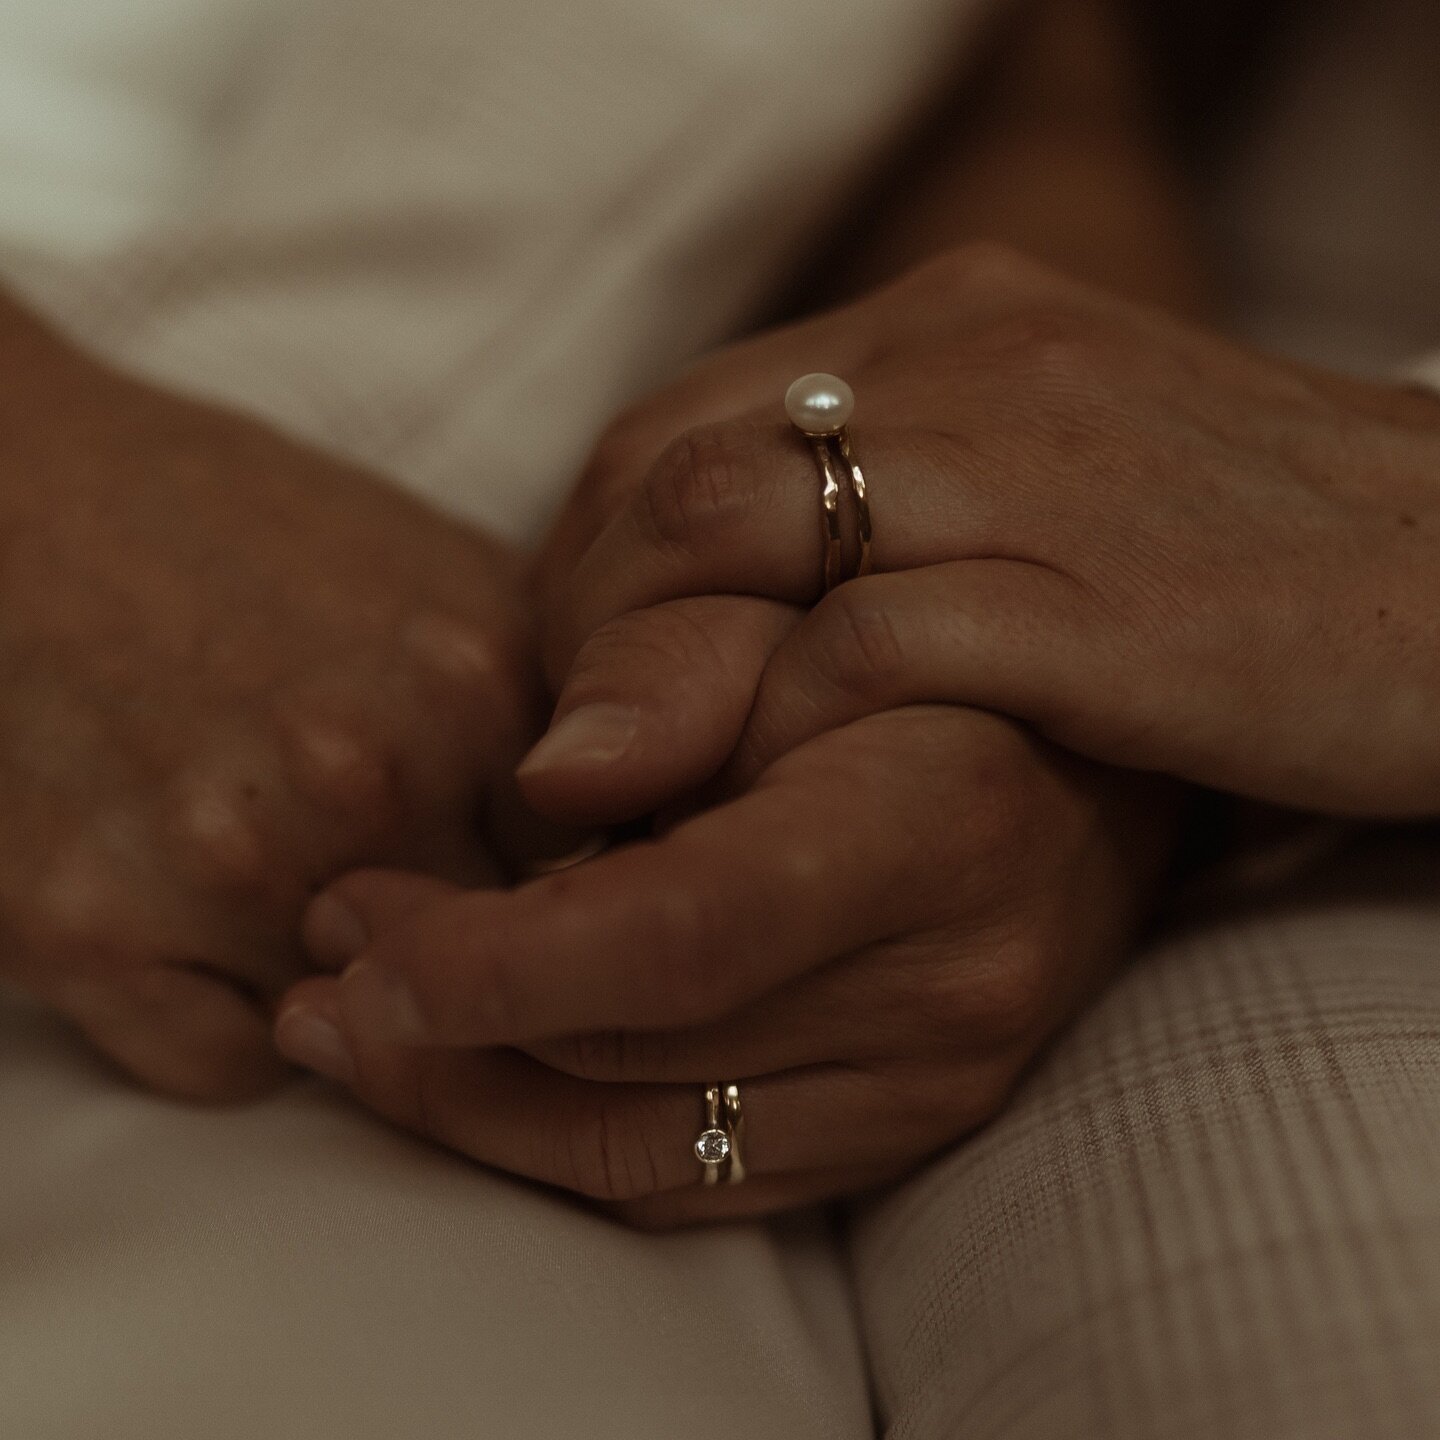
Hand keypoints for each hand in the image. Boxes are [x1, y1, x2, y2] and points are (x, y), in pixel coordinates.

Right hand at [0, 297, 539, 1098]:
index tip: (549, 900)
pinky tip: (215, 938)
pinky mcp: (92, 932)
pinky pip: (232, 1068)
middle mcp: (366, 778)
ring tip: (302, 894)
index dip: (574, 897)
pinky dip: (241, 1027)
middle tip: (421, 904)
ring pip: (371, 1030)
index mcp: (474, 684)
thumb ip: (543, 694)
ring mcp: (231, 863)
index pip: (599, 873)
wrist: (13, 495)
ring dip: (356, 990)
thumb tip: (634, 811)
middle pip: (497, 961)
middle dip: (478, 953)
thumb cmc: (228, 524)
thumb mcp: (432, 567)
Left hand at [276, 705, 1177, 1226]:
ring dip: (480, 1098)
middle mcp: (952, 986)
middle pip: (641, 1059)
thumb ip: (682, 666)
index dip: (504, 964)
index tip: (364, 957)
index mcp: (932, 826)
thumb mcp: (813, 598)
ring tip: (357, 1024)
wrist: (1084, 753)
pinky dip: (566, 1140)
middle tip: (329, 953)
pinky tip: (478, 1074)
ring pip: (652, 1150)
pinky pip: (704, 1181)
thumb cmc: (938, 641)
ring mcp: (939, 1082)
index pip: (688, 934)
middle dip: (449, 1021)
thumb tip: (549, 784)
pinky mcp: (908, 1130)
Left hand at [529, 244, 1439, 822]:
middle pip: (676, 474)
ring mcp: (1025, 470)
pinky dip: (771, 726)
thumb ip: (883, 519)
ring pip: (734, 534)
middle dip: (590, 624)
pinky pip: (865, 645)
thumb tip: (729, 613)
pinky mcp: (1095, 600)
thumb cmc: (1239, 561)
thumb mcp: (1032, 497)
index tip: (576, 679)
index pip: (681, 428)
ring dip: (645, 677)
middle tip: (566, 753)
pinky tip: (740, 807)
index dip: (596, 564)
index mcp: (947, 331)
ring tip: (599, 791)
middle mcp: (967, 367)